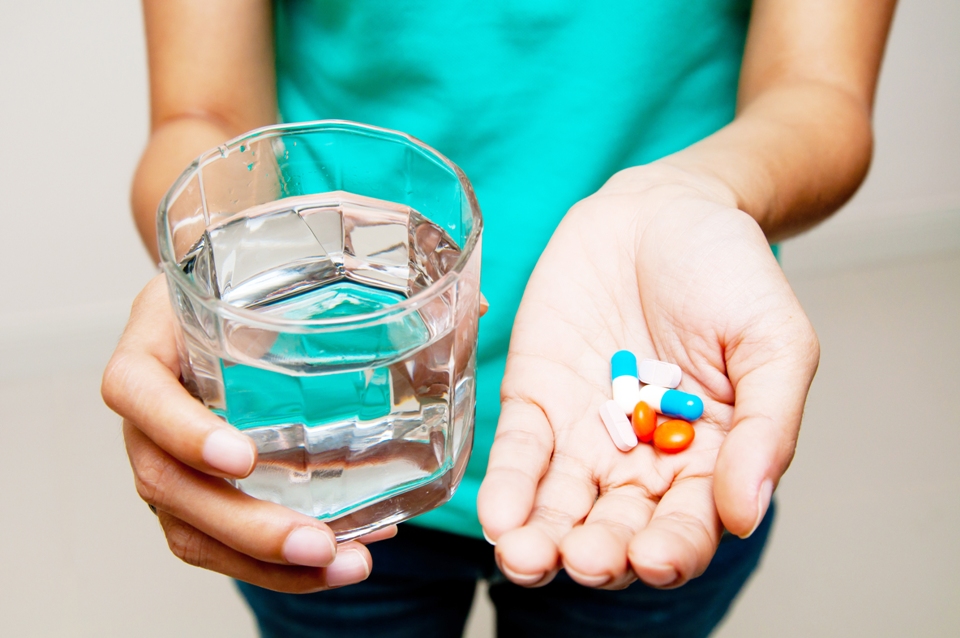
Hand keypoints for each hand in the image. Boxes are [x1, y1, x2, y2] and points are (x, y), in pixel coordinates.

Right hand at [102, 276, 394, 592]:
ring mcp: (167, 458)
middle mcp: (149, 411)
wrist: (216, 298)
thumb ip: (357, 278)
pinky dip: (279, 562)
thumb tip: (472, 305)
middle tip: (317, 541)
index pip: (135, 390)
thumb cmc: (243, 283)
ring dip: (266, 562)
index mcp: (154, 343)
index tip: (242, 458)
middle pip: (166, 483)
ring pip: (192, 530)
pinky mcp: (196, 491)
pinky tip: (341, 556)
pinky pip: (222, 541)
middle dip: (244, 525)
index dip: (181, 429)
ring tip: (343, 565)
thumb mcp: (275, 264)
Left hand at [477, 165, 818, 588]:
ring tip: (523, 557)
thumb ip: (765, 426)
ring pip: (560, 504)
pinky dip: (509, 484)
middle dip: (597, 552)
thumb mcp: (773, 340)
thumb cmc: (731, 272)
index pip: (689, 525)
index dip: (672, 550)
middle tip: (584, 559)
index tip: (652, 556)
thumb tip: (747, 514)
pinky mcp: (536, 399)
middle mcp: (641, 459)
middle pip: (616, 527)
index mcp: (707, 458)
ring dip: (540, 538)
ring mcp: (584, 432)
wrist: (664, 209)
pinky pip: (521, 451)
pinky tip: (499, 516)